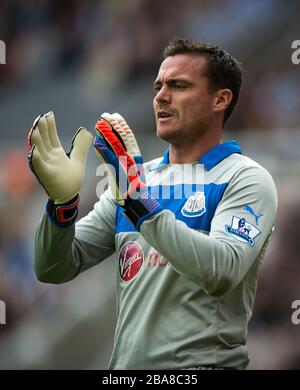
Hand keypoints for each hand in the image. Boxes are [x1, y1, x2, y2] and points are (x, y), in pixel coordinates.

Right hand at [28, 112, 92, 204]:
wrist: (70, 196)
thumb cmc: (71, 179)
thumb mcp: (78, 159)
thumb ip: (81, 146)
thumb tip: (87, 131)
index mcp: (56, 153)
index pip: (52, 136)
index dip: (50, 126)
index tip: (48, 114)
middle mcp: (49, 158)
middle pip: (44, 140)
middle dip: (41, 129)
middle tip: (40, 117)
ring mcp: (47, 166)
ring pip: (39, 150)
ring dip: (36, 140)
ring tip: (35, 129)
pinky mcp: (46, 175)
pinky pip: (39, 165)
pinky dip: (36, 157)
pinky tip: (34, 149)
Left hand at [93, 112, 161, 229]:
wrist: (136, 205)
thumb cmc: (127, 188)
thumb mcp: (117, 170)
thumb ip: (109, 158)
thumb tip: (99, 144)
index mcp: (135, 157)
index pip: (128, 137)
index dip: (121, 125)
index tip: (114, 115)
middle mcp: (133, 160)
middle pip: (123, 139)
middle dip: (115, 125)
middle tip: (106, 114)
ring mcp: (128, 167)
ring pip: (117, 147)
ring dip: (108, 134)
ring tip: (100, 123)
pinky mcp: (122, 176)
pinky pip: (111, 162)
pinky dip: (104, 152)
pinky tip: (97, 143)